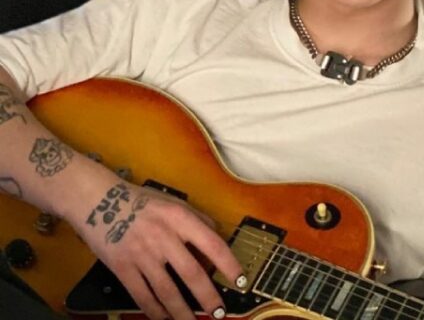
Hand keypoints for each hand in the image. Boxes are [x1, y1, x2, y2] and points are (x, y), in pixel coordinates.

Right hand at [74, 180, 242, 319]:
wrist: (98, 200)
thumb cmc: (141, 201)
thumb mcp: (173, 201)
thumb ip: (196, 218)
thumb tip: (218, 235)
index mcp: (180, 218)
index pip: (212, 244)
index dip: (229, 264)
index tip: (240, 280)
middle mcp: (164, 237)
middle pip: (192, 273)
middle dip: (208, 297)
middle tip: (219, 312)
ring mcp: (142, 255)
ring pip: (168, 291)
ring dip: (183, 312)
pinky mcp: (123, 268)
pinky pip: (143, 295)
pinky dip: (155, 311)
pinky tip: (165, 319)